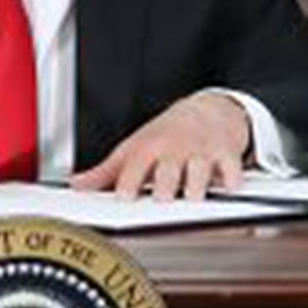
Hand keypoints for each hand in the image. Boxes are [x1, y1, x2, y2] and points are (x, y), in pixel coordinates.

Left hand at [71, 91, 249, 200]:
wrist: (206, 109)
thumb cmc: (166, 135)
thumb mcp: (134, 148)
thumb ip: (107, 172)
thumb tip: (77, 186)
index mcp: (148, 149)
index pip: (136, 166)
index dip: (129, 181)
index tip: (123, 196)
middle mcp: (174, 150)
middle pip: (169, 168)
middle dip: (165, 183)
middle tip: (161, 198)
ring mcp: (201, 152)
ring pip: (200, 170)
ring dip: (196, 184)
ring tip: (192, 197)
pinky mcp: (226, 155)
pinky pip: (231, 168)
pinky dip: (231, 178)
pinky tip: (229, 186)